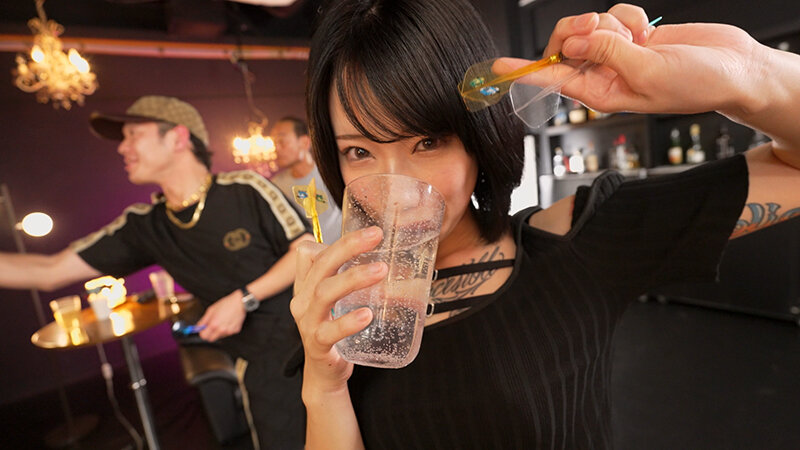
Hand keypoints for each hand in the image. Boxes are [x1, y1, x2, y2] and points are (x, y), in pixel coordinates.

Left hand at [196, 291, 246, 341]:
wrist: (240, 303)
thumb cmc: (227, 304)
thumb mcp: (211, 309)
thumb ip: (204, 320)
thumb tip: (198, 326)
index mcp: (214, 324)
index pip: (204, 336)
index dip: (202, 332)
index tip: (202, 329)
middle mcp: (221, 330)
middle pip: (211, 339)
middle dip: (209, 334)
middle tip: (210, 327)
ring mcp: (229, 331)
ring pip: (219, 336)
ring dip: (218, 332)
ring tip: (221, 322)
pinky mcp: (235, 331)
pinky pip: (227, 333)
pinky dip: (226, 329)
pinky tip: (228, 322)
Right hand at [290, 226, 387, 395]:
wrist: (325, 371)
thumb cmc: (335, 328)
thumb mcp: (338, 299)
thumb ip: (352, 278)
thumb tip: (393, 257)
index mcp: (306, 285)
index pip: (310, 252)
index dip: (337, 240)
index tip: (370, 232)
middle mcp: (302, 299)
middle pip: (321, 265)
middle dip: (349, 246)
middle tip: (376, 235)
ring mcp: (307, 322)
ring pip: (324, 293)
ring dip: (353, 278)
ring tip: (381, 270)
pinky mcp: (317, 344)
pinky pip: (330, 331)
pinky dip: (348, 322)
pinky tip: (367, 315)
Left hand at [495, 4, 762, 117]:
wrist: (732, 68)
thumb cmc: (697, 84)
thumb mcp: (649, 73)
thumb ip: (609, 55)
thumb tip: (573, 43)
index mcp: (600, 93)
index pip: (552, 80)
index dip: (524, 71)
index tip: (498, 68)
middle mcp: (602, 73)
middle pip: (564, 44)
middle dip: (577, 30)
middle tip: (599, 30)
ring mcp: (614, 52)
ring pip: (588, 26)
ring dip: (610, 23)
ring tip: (637, 38)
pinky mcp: (629, 34)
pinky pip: (611, 14)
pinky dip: (628, 15)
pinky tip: (646, 31)